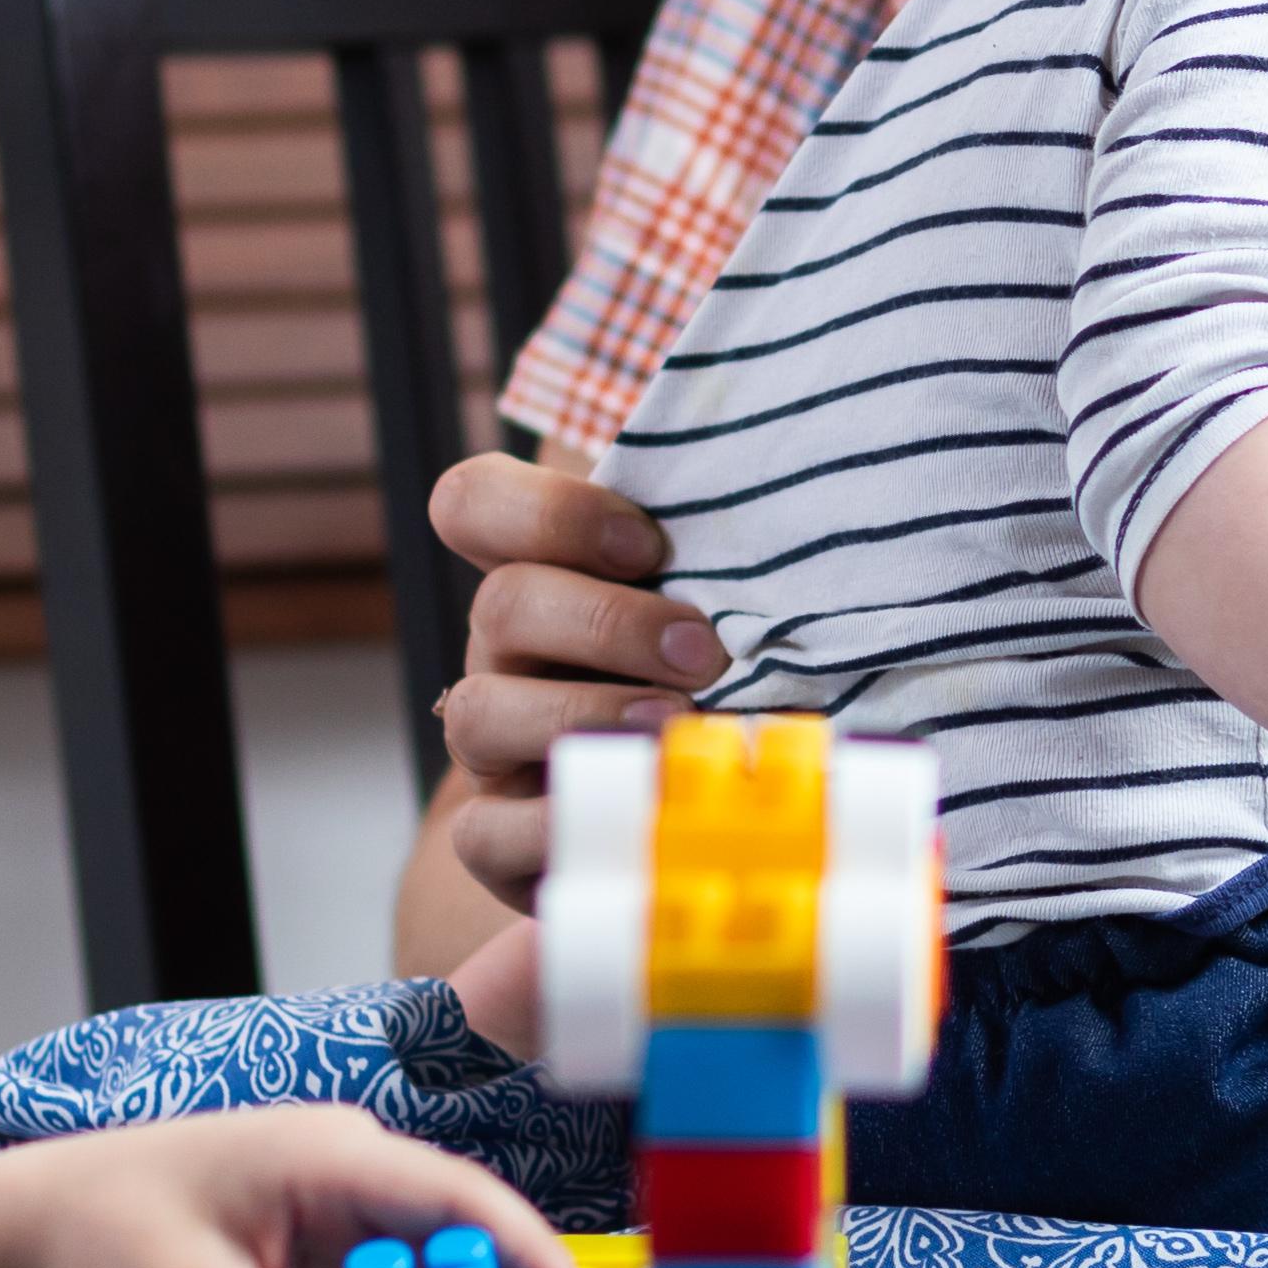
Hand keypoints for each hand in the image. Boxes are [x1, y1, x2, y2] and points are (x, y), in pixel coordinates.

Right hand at [424, 451, 720, 920]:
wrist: (692, 810)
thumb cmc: (727, 678)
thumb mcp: (728, 595)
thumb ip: (730, 534)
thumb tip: (794, 428)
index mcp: (542, 573)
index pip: (473, 503)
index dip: (549, 512)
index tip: (646, 541)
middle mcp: (504, 654)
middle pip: (502, 605)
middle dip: (609, 623)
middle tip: (705, 653)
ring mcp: (493, 747)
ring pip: (480, 714)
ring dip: (587, 715)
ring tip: (682, 729)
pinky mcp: (499, 839)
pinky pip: (486, 833)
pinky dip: (561, 826)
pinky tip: (642, 813)